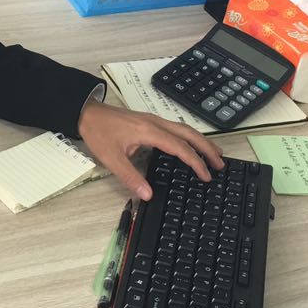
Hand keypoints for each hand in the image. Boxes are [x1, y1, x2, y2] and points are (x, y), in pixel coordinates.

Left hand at [77, 100, 223, 199]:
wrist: (86, 112)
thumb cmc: (98, 132)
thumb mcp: (111, 158)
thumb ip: (130, 177)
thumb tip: (147, 195)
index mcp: (150, 131)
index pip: (180, 147)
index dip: (195, 162)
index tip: (206, 175)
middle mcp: (156, 123)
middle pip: (189, 134)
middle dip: (207, 148)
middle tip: (221, 164)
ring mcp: (154, 120)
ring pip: (185, 128)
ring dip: (201, 141)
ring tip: (214, 154)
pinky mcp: (150, 121)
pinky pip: (176, 128)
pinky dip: (189, 137)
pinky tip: (190, 146)